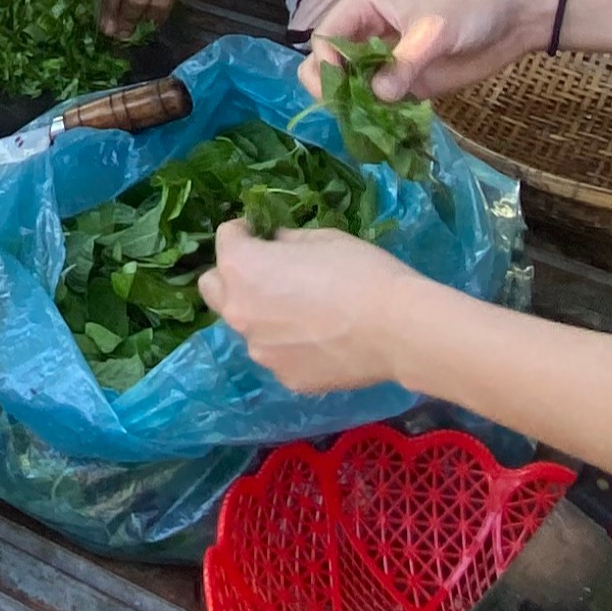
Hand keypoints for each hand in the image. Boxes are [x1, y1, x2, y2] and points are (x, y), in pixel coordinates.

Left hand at [200, 220, 422, 393]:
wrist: (397, 329)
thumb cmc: (360, 271)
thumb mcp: (320, 238)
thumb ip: (284, 243)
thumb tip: (274, 247)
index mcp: (241, 268)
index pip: (225, 238)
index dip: (247, 232)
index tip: (264, 233)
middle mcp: (238, 311)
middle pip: (214, 288)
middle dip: (232, 275)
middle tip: (267, 272)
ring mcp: (260, 350)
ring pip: (247, 326)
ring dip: (262, 314)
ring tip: (305, 312)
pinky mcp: (286, 379)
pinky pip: (277, 354)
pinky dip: (290, 345)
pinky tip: (323, 341)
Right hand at [303, 0, 567, 103]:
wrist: (508, 21)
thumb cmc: (467, 9)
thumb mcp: (434, 30)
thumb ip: (405, 61)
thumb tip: (379, 95)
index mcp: (359, 10)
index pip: (322, 40)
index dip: (325, 66)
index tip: (342, 90)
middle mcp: (362, 37)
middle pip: (325, 68)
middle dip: (333, 91)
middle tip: (352, 112)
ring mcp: (380, 64)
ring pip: (349, 90)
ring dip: (355, 110)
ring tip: (372, 127)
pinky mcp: (401, 86)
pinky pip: (377, 106)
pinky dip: (377, 120)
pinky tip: (389, 132)